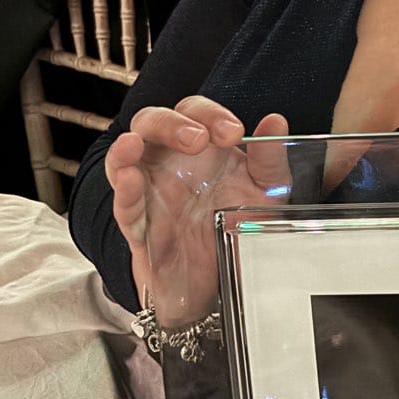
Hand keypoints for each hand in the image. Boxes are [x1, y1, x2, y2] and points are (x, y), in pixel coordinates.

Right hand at [105, 95, 290, 323]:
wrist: (221, 285)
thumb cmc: (233, 228)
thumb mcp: (264, 193)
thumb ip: (270, 160)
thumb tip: (275, 121)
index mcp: (199, 149)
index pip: (194, 113)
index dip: (211, 115)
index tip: (233, 133)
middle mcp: (168, 164)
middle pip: (152, 124)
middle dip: (172, 124)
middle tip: (199, 139)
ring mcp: (150, 194)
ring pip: (124, 158)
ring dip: (129, 148)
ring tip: (135, 143)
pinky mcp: (140, 230)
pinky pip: (124, 207)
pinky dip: (124, 192)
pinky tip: (130, 178)